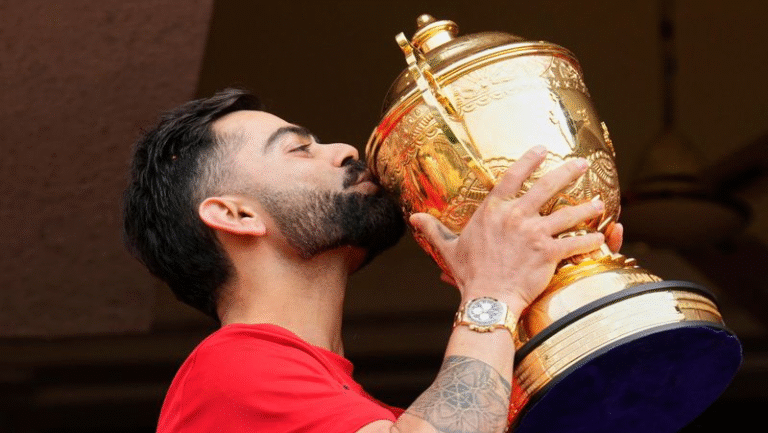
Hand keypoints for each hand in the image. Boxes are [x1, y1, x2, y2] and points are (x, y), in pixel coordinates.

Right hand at [410, 146, 605, 314]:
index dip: (529, 160)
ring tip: (600, 203)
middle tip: (582, 163)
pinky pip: (575, 242)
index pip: (513, 177)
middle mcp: (515, 215)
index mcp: (493, 210)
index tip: (542, 149)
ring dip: (587, 207)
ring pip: (568, 213)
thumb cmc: (468, 274)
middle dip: (568, 172)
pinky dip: (590, 240)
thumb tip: (413, 218)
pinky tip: (600, 237)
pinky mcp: (548, 251)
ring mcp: (534, 232)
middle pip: (547, 186)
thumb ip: (434, 229)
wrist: (486, 298)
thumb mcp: (448, 248)